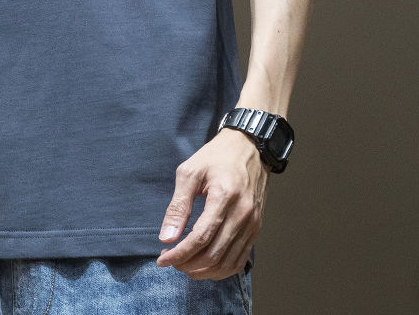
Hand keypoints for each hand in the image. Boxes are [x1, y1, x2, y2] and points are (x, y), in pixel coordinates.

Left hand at [155, 127, 268, 279]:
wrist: (248, 147)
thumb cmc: (216, 156)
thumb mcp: (190, 172)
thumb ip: (178, 206)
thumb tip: (166, 237)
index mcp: (224, 197)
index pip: (200, 238)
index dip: (180, 253)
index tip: (162, 259)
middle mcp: (242, 214)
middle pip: (214, 255)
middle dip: (188, 264)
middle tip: (171, 261)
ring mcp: (252, 223)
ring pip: (227, 263)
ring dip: (203, 271)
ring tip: (185, 265)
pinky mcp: (256, 228)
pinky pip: (240, 260)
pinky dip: (221, 269)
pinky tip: (205, 266)